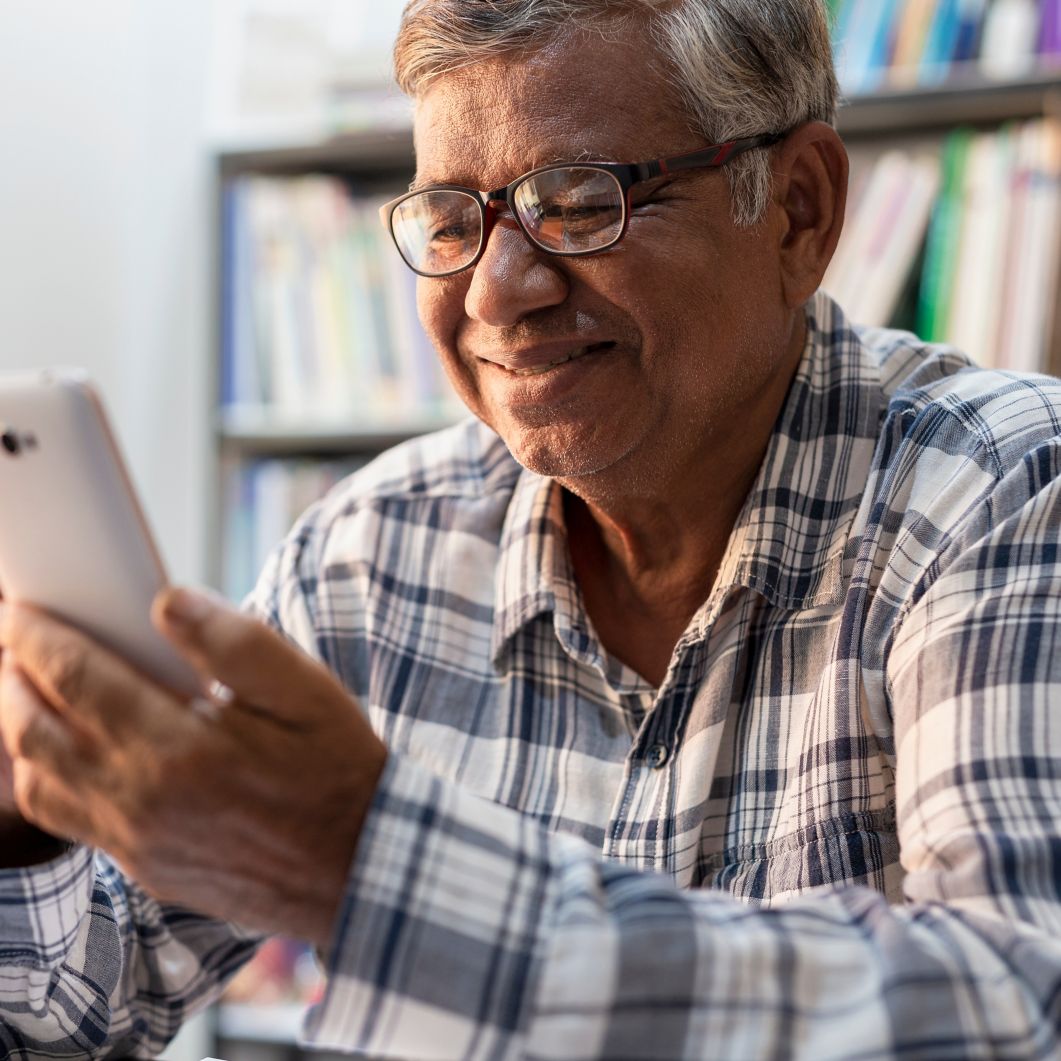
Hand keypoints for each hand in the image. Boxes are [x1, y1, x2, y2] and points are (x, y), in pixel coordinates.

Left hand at [0, 588, 387, 945]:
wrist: (360, 866)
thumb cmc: (337, 770)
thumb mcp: (305, 690)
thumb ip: (233, 642)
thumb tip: (167, 602)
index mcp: (180, 748)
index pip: (78, 679)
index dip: (38, 637)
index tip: (20, 609)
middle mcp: (142, 800)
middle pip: (35, 732)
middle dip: (12, 678)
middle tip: (13, 641)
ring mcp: (138, 842)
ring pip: (39, 783)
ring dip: (19, 730)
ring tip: (28, 691)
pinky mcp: (146, 868)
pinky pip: (70, 822)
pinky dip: (49, 777)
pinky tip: (73, 753)